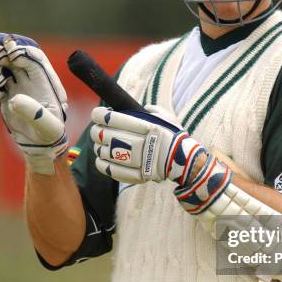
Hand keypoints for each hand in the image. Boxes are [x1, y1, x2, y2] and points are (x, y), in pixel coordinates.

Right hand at [0, 33, 67, 174]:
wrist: (40, 146)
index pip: (34, 59)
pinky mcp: (6, 97)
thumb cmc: (50, 135)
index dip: (21, 50)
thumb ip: (34, 113)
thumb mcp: (49, 126)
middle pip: (15, 59)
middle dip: (3, 52)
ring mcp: (18, 88)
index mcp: (47, 82)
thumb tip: (15, 98)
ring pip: (1, 69)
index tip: (9, 47)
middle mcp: (32, 82)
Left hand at [90, 104, 207, 184]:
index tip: (97, 114)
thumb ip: (152, 109)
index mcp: (145, 126)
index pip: (112, 118)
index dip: (99, 114)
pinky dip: (101, 164)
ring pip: (105, 152)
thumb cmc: (174, 137)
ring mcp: (135, 160)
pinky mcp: (134, 174)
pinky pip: (110, 170)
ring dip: (98, 147)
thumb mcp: (167, 117)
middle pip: (104, 135)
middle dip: (96, 131)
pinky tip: (100, 159)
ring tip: (100, 144)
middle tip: (97, 130)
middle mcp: (138, 142)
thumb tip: (141, 107)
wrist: (184, 161)